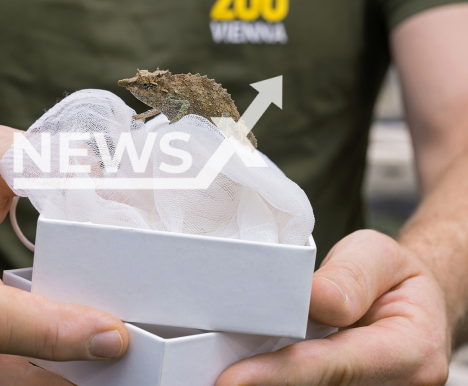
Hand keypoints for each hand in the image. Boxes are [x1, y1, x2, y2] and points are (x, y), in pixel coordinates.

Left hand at [216, 230, 449, 385]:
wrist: (414, 303)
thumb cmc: (392, 276)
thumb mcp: (378, 255)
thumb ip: (350, 276)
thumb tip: (314, 299)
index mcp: (411, 351)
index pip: (335, 366)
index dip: (280, 373)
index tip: (231, 379)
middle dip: (264, 383)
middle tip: (214, 376)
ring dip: (266, 383)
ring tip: (220, 372)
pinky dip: (275, 379)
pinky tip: (246, 373)